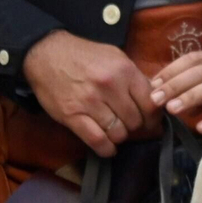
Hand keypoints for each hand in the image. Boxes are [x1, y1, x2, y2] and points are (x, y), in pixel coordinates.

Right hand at [24, 31, 157, 156]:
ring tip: (116, 132)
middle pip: (135, 120)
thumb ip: (134, 77)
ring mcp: (90, 102)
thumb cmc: (85, 56)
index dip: (153, 116)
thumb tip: (154, 96)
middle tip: (130, 126)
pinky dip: (106, 148)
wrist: (47, 54)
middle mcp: (110, 86)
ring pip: (118, 133)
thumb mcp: (116, 57)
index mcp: (124, 70)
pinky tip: (108, 147)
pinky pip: (97, 140)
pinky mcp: (72, 116)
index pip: (149, 103)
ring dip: (119, 136)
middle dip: (136, 127)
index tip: (150, 121)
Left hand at [150, 50, 201, 134]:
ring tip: (172, 109)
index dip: (172, 69)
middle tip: (156, 99)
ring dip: (190, 96)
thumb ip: (189, 83)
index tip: (153, 84)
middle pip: (201, 71)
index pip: (194, 58)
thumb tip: (156, 88)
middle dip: (176, 84)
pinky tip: (200, 128)